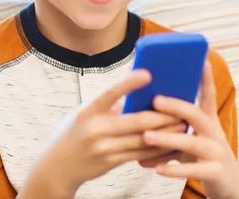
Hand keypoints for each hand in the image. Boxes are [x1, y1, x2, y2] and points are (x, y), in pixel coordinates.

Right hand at [19, 69, 184, 198]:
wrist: (56, 166)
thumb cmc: (73, 132)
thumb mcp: (84, 113)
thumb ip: (107, 106)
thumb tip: (137, 95)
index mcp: (87, 112)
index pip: (109, 93)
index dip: (129, 83)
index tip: (148, 73)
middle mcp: (95, 130)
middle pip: (136, 121)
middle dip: (162, 116)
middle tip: (180, 108)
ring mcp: (104, 149)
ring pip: (142, 140)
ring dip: (166, 133)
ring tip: (182, 125)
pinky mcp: (111, 163)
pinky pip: (140, 155)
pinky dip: (157, 148)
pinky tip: (169, 143)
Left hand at [141, 62, 238, 198]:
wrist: (227, 185)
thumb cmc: (201, 155)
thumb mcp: (191, 137)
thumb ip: (171, 126)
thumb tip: (138, 114)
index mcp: (209, 121)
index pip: (208, 96)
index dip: (206, 78)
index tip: (202, 60)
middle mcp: (215, 133)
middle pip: (197, 115)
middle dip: (177, 107)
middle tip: (155, 100)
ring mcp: (217, 153)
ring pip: (192, 143)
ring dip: (168, 139)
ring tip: (146, 136)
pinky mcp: (215, 173)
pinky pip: (194, 170)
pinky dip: (175, 169)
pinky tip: (158, 168)